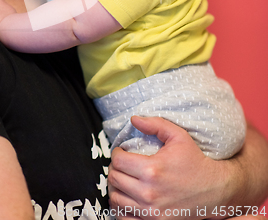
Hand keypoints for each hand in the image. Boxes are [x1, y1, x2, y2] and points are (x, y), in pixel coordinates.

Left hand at [108, 116, 233, 219]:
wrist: (213, 190)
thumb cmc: (195, 162)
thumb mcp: (178, 136)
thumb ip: (155, 124)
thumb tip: (134, 119)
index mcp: (152, 169)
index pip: (118, 161)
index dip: (116, 153)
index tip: (121, 152)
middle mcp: (149, 193)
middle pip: (114, 179)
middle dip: (114, 168)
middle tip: (121, 164)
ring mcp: (150, 212)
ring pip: (115, 199)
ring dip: (115, 188)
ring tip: (123, 179)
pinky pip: (124, 218)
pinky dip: (120, 208)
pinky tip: (127, 197)